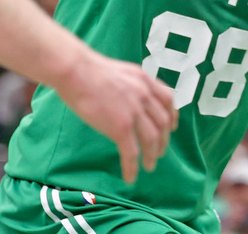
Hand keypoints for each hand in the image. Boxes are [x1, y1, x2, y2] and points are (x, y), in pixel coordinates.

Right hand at [54, 51, 177, 182]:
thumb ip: (130, 85)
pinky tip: (130, 176)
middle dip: (163, 140)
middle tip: (159, 152)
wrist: (75, 71)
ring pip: (152, 139)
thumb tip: (128, 98)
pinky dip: (132, 167)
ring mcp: (134, 111)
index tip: (171, 127)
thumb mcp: (120, 72)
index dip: (172, 116)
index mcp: (144, 80)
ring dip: (152, 155)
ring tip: (150, 166)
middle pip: (162, 122)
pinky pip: (131, 152)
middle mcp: (144, 95)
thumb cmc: (88, 70)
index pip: (168, 100)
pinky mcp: (121, 126)